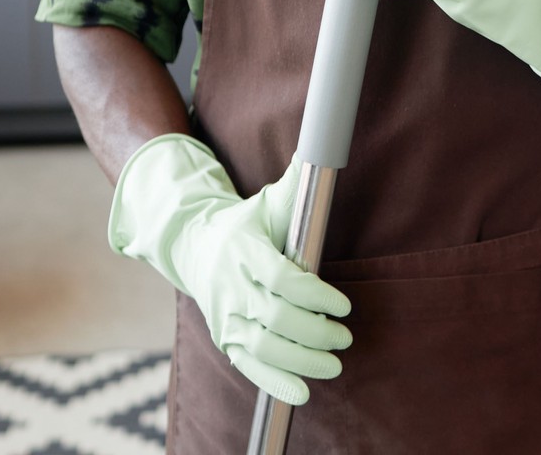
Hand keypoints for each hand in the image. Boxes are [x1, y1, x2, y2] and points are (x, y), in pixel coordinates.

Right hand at [110, 136, 349, 404]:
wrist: (195, 246)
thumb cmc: (246, 224)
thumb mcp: (267, 202)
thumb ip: (297, 185)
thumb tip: (321, 148)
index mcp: (244, 249)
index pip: (281, 278)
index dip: (314, 295)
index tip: (343, 305)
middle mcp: (230, 284)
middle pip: (275, 316)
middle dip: (315, 331)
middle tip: (345, 336)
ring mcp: (224, 314)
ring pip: (261, 346)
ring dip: (301, 360)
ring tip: (335, 362)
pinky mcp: (223, 337)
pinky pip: (248, 366)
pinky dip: (274, 382)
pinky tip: (303, 392)